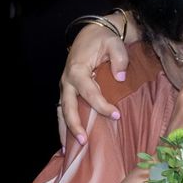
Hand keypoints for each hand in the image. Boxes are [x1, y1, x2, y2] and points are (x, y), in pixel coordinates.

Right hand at [59, 18, 129, 145]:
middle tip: (84, 142)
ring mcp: (65, 86)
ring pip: (61, 111)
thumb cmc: (104, 40)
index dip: (102, 106)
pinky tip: (69, 141)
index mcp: (77, 70)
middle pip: (67, 107)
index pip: (89, 93)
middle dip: (74, 125)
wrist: (92, 33)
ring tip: (70, 150)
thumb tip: (121, 78)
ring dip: (65, 130)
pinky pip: (64, 110)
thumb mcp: (115, 44)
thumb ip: (119, 60)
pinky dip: (65, 125)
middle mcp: (67, 80)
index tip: (117, 116)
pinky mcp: (68, 91)